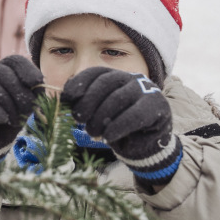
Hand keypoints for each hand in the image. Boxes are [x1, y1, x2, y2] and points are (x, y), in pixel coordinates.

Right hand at [0, 55, 43, 170]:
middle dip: (21, 95)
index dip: (28, 70)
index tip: (38, 83)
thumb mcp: (26, 107)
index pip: (15, 61)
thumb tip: (39, 84)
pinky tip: (1, 119)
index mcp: (3, 69)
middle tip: (28, 113)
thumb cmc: (8, 120)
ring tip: (14, 121)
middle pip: (5, 74)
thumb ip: (34, 94)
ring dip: (8, 107)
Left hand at [61, 67, 181, 184]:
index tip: (66, 97)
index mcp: (115, 77)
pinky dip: (117, 127)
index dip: (79, 83)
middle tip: (79, 119)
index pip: (95, 72)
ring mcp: (146, 91)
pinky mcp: (156, 107)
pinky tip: (108, 136)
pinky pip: (134, 115)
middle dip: (87, 102)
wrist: (145, 146)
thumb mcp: (97, 114)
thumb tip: (63, 98)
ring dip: (100, 118)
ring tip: (92, 132)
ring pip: (117, 99)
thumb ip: (84, 104)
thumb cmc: (116, 128)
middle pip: (105, 83)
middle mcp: (131, 78)